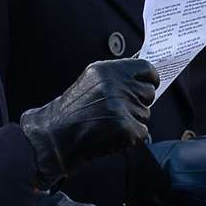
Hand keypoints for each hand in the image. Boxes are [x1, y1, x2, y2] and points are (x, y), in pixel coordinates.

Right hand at [20, 59, 157, 188]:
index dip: (150, 78)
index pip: (146, 68)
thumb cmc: (72, 110)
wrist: (56, 135)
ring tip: (109, 122)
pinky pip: (143, 131)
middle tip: (118, 109)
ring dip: (132, 120)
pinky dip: (131, 136)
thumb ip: (117, 75)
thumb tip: (143, 73)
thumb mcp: (92, 81)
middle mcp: (116, 86)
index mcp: (108, 71)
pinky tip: (112, 134)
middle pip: (148, 92)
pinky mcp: (125, 128)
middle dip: (138, 102)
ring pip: (145, 114)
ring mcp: (121, 107)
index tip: (148, 84)